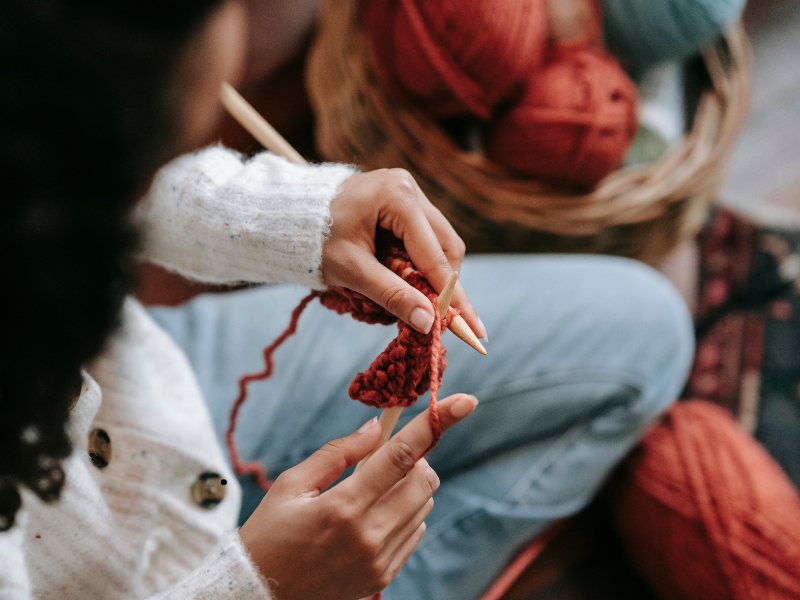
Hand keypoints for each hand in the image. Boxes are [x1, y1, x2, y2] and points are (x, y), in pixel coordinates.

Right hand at [239, 393, 478, 599]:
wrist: (260, 595)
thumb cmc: (268, 535)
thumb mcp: (290, 485)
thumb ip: (338, 453)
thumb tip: (377, 428)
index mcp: (343, 507)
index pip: (401, 455)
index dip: (435, 423)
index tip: (465, 401)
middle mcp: (369, 536)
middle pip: (425, 480)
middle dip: (415, 459)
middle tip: (383, 460)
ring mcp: (380, 561)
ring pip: (424, 505)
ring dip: (409, 487)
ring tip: (371, 492)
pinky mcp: (384, 577)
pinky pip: (416, 532)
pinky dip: (405, 514)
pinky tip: (372, 517)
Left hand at [322, 169, 485, 337]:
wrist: (288, 216)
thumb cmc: (314, 240)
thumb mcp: (352, 270)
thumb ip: (392, 295)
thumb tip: (429, 323)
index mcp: (398, 196)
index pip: (435, 255)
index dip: (452, 295)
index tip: (471, 327)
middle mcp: (409, 187)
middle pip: (446, 246)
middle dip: (446, 286)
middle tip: (450, 322)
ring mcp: (407, 191)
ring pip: (439, 242)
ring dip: (433, 275)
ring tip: (425, 304)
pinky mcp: (401, 201)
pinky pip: (424, 237)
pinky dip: (420, 263)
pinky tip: (411, 283)